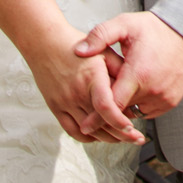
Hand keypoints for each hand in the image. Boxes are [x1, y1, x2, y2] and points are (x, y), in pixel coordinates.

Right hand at [25, 23, 143, 145]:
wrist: (45, 43)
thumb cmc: (77, 44)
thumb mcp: (103, 50)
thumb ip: (119, 69)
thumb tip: (135, 89)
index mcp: (91, 77)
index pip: (105, 107)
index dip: (120, 121)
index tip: (133, 129)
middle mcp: (77, 92)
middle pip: (100, 124)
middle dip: (122, 135)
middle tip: (137, 138)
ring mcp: (64, 102)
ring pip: (87, 132)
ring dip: (107, 138)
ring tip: (122, 137)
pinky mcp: (55, 108)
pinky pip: (72, 131)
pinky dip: (87, 137)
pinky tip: (99, 135)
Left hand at [74, 11, 182, 116]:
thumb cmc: (154, 28)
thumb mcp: (125, 24)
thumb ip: (100, 35)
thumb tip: (79, 50)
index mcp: (138, 73)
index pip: (113, 105)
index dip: (97, 116)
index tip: (84, 125)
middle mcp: (153, 90)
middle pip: (123, 109)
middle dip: (112, 104)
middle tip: (107, 90)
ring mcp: (164, 98)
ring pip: (135, 112)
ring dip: (127, 104)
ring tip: (126, 84)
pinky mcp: (171, 102)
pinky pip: (149, 111)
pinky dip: (141, 103)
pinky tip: (140, 86)